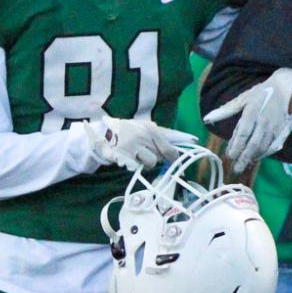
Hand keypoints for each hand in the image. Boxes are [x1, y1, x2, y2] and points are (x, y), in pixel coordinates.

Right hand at [82, 117, 197, 173]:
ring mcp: (131, 147)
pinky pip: (136, 166)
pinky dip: (135, 164)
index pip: (168, 149)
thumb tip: (187, 140)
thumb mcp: (145, 126)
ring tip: (139, 156)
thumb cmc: (129, 129)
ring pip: (149, 164)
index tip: (175, 162)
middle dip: (158, 159)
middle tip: (150, 154)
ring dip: (146, 163)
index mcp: (150, 128)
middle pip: (160, 158)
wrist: (104, 131)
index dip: (173, 158)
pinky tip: (130, 159)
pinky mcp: (122, 156)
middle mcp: (142, 137)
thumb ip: (162, 134)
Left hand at [203, 68, 291, 167]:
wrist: (284, 89)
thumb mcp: (242, 98)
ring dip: (253, 158)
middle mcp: (263, 121)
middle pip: (253, 144)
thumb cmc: (260, 93)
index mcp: (252, 112)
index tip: (229, 156)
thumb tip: (208, 118)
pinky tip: (255, 158)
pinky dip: (263, 154)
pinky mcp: (280, 131)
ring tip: (244, 165)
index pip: (243, 133)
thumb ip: (226, 110)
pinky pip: (271, 146)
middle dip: (244, 158)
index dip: (236, 146)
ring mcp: (273, 127)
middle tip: (236, 169)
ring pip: (263, 147)